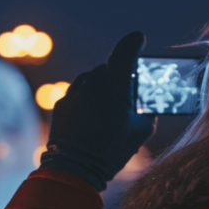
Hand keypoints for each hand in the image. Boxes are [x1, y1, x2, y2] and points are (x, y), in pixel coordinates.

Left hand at [39, 31, 154, 190]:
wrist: (76, 168)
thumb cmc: (112, 149)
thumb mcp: (141, 130)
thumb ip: (146, 109)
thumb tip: (146, 102)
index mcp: (115, 81)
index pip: (126, 48)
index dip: (135, 42)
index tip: (140, 41)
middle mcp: (92, 80)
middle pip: (109, 67)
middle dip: (119, 76)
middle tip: (128, 92)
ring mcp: (74, 91)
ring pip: (93, 81)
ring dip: (102, 90)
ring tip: (108, 113)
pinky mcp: (62, 103)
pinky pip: (79, 95)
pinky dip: (87, 101)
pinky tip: (92, 121)